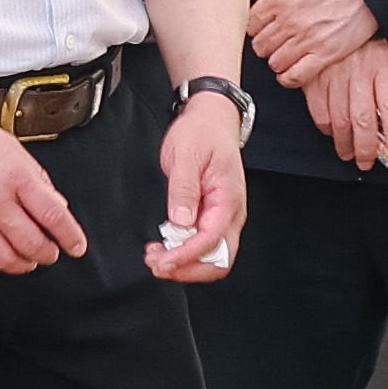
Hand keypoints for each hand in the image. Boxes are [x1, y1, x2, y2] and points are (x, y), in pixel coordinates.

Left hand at [153, 84, 249, 280]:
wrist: (211, 119)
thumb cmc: (202, 132)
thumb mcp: (186, 153)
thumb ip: (183, 188)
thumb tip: (181, 221)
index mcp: (228, 198)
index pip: (212, 240)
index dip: (187, 256)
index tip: (163, 260)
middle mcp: (231, 213)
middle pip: (219, 260)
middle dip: (188, 269)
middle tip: (157, 264)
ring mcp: (224, 217)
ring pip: (212, 258)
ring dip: (186, 265)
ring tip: (156, 257)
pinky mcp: (213, 217)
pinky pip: (204, 246)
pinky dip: (185, 254)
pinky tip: (165, 248)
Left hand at [245, 0, 378, 87]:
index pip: (249, 24)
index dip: (255, 25)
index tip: (262, 25)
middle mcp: (290, 22)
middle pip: (260, 45)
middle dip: (264, 42)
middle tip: (274, 37)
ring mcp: (308, 40)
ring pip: (274, 62)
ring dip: (276, 58)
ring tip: (284, 50)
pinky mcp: (326, 54)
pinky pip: (296, 76)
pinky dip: (289, 77)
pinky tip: (290, 69)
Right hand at [307, 36, 387, 173]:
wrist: (332, 16)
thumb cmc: (362, 42)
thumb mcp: (386, 59)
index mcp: (381, 67)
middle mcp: (358, 73)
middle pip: (363, 120)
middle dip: (366, 148)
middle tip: (367, 161)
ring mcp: (334, 77)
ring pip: (340, 121)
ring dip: (345, 143)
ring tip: (349, 153)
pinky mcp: (313, 79)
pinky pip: (319, 112)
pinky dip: (326, 129)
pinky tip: (333, 133)